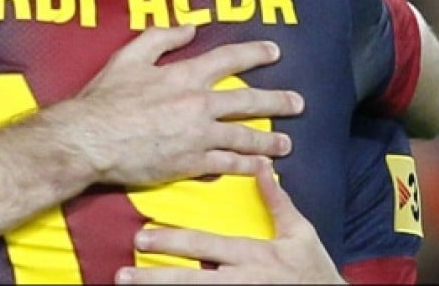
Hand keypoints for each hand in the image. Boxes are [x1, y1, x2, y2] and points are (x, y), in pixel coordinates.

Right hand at [48, 25, 303, 186]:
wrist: (92, 139)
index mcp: (184, 76)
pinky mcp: (191, 164)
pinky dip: (247, 166)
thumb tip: (189, 26)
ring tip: (285, 143)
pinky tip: (261, 168)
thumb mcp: (129, 57)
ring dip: (267, 139)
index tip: (274, 51)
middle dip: (276, 101)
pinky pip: (227, 165)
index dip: (254, 53)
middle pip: (247, 101)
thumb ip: (161, 37)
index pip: (228, 59)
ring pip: (243, 137)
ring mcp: (198, 136)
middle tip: (297, 102)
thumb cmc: (105, 98)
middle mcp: (198, 104)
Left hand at [114, 159, 345, 283]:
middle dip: (155, 277)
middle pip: (190, 280)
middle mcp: (241, 281)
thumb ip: (277, 202)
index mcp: (253, 255)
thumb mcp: (300, 233)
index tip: (142, 237)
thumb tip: (260, 165)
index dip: (173, 242)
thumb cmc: (315, 269)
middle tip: (123, 273)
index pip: (205, 246)